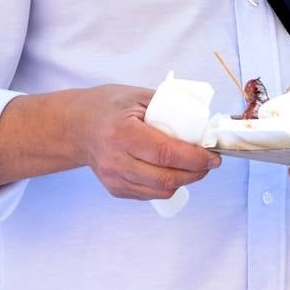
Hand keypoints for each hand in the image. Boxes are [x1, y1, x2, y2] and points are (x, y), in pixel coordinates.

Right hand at [79, 84, 220, 200]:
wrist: (77, 126)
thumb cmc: (108, 106)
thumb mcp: (138, 96)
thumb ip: (167, 107)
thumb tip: (200, 121)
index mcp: (123, 133)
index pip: (166, 153)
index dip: (194, 157)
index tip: (212, 155)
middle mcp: (116, 160)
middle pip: (165, 178)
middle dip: (196, 172)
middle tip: (209, 162)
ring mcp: (114, 178)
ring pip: (160, 191)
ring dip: (184, 181)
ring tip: (195, 166)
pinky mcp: (115, 189)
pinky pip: (149, 194)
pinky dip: (167, 185)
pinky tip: (174, 170)